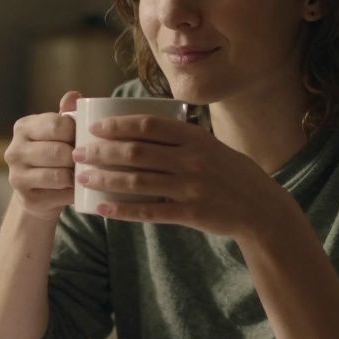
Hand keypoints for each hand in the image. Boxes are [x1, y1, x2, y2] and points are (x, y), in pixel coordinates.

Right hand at [4, 91, 79, 221]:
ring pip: (58, 175)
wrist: (40, 193)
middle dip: (78, 156)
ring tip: (84, 173)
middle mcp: (14, 150)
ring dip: (76, 176)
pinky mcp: (26, 198)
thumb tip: (74, 95)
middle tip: (88, 159)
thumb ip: (67, 114)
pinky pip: (59, 194)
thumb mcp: (59, 133)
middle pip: (58, 151)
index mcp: (24, 127)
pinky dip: (73, 192)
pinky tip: (77, 189)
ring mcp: (16, 176)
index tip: (87, 137)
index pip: (57, 125)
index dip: (77, 132)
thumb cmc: (54, 155)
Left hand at [70, 114, 281, 237]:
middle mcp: (191, 160)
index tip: (94, 127)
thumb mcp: (210, 146)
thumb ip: (179, 138)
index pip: (148, 125)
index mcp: (194, 137)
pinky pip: (149, 211)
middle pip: (136, 152)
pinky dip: (123, 210)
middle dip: (102, 152)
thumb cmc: (230, 173)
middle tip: (77, 153)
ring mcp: (190, 188)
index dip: (117, 125)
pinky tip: (102, 208)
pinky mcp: (190, 213)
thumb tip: (137, 130)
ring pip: (137, 181)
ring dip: (105, 179)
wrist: (260, 207)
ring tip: (83, 177)